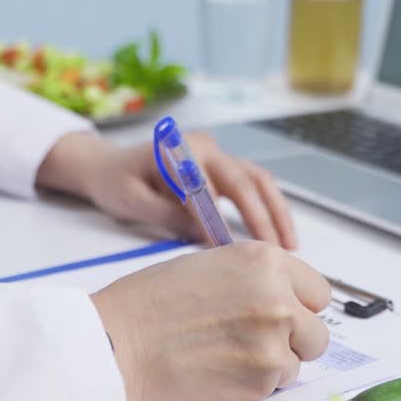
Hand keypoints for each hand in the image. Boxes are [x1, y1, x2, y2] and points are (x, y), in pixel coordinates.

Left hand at [37, 132, 297, 249]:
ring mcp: (218, 156)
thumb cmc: (115, 182)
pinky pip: (255, 186)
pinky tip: (280, 236)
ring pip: (258, 181)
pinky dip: (271, 209)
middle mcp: (204, 147)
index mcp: (177, 149)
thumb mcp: (130, 201)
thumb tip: (201, 234)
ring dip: (277, 212)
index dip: (216, 219)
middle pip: (244, 180)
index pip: (204, 187)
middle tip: (273, 253)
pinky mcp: (224, 169)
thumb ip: (165, 215)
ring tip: (290, 246)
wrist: (110, 166)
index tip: (226, 251)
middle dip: (261, 217)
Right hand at [89, 241, 329, 400]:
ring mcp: (273, 344)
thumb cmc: (147, 307)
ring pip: (298, 364)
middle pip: (317, 332)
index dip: (298, 307)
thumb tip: (282, 298)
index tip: (281, 316)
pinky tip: (218, 375)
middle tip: (252, 344)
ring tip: (227, 359)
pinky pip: (274, 390)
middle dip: (292, 342)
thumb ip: (252, 279)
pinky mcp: (260, 384)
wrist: (116, 349)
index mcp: (265, 263)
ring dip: (271, 366)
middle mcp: (278, 300)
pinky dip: (252, 387)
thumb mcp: (207, 267)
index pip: (318, 292)